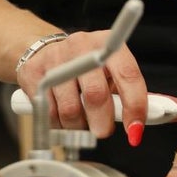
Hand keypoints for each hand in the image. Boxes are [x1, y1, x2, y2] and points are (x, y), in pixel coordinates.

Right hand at [18, 30, 147, 140]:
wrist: (45, 52)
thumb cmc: (87, 69)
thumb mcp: (111, 73)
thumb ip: (128, 95)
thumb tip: (142, 125)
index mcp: (109, 45)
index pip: (128, 75)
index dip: (134, 105)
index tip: (135, 130)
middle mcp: (82, 46)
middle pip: (95, 95)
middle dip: (102, 123)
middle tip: (103, 131)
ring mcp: (55, 58)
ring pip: (70, 110)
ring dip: (78, 126)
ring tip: (80, 120)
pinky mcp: (33, 73)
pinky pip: (48, 113)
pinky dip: (58, 124)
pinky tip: (61, 114)